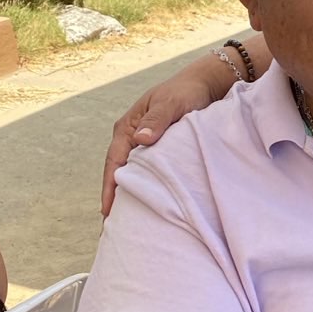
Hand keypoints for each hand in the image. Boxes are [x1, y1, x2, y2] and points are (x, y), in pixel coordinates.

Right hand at [101, 58, 233, 214]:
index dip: (110, 188)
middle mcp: (131, 137)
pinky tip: (148, 204)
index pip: (114, 163)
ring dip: (130, 194)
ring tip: (128, 222)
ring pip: (133, 174)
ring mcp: (143, 144)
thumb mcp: (172, 104)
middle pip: (119, 172)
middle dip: (115, 197)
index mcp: (127, 127)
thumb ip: (158, 121)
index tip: (107, 211)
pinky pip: (147, 172)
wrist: (204, 84)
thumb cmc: (186, 92)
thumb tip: (140, 139)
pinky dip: (145, 187)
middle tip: (112, 227)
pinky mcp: (157, 150)